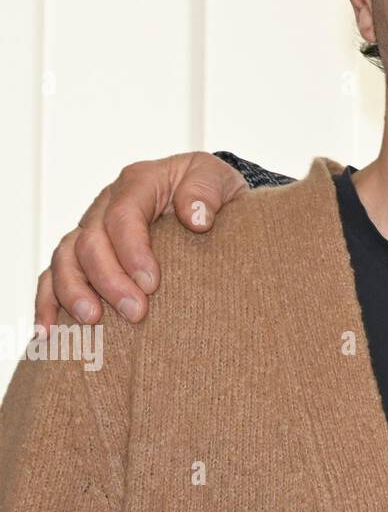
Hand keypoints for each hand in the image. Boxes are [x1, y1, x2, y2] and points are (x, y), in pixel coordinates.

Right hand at [35, 153, 246, 329]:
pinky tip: (48, 333)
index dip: (132, 251)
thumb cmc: (211, 189)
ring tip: (91, 321)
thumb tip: (197, 218)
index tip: (152, 284)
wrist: (205, 196)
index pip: (124, 216)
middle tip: (135, 312)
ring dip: (74, 292)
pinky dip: (46, 303)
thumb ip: (206, 192)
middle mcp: (106, 203)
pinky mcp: (82, 253)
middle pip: (91, 241)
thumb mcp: (217, 178)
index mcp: (138, 182)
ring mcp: (90, 228)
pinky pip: (53, 276)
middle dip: (109, 280)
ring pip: (64, 259)